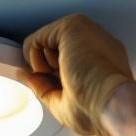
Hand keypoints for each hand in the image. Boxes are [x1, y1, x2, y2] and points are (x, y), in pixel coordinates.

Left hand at [21, 13, 134, 135]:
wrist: (109, 103)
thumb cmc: (97, 109)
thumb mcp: (63, 103)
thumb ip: (44, 87)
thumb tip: (26, 77)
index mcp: (103, 61)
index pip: (67, 62)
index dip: (52, 77)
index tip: (52, 89)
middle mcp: (97, 44)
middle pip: (56, 52)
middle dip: (48, 71)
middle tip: (61, 87)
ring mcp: (86, 33)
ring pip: (46, 44)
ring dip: (44, 66)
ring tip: (63, 78)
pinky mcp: (72, 26)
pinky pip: (37, 39)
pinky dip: (34, 58)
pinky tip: (51, 69)